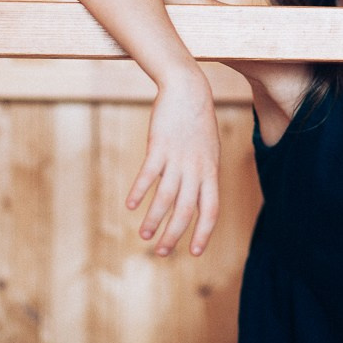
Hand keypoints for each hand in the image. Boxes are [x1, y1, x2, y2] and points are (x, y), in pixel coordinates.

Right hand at [127, 77, 220, 255]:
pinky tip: (131, 205)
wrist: (189, 90)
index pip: (211, 209)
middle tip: (161, 252)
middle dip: (173, 235)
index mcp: (211, 171)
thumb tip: (193, 199)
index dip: (203, 232)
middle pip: (186, 210)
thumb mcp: (208, 151)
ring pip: (167, 197)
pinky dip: (139, 191)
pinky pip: (149, 175)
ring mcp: (178, 158)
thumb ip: (202, 175)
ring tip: (144, 235)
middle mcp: (197, 168)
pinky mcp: (160, 146)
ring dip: (154, 219)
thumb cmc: (198, 123)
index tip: (194, 252)